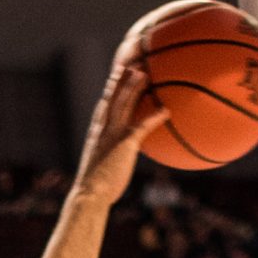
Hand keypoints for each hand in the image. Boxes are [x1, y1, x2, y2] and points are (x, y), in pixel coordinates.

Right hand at [74, 52, 168, 202]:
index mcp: (97, 132)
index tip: (116, 74)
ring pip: (124, 104)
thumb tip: (118, 161)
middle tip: (130, 63)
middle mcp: (103, 128)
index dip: (111, 88)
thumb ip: (109, 158)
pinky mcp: (124, 144)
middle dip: (121, 79)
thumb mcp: (101, 168)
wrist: (90, 194)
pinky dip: (155, 117)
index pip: (104, 105)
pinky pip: (142, 126)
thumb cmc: (95, 188)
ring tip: (144, 73)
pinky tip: (167, 111)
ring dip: (134, 87)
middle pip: (112, 97)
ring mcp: (113, 134)